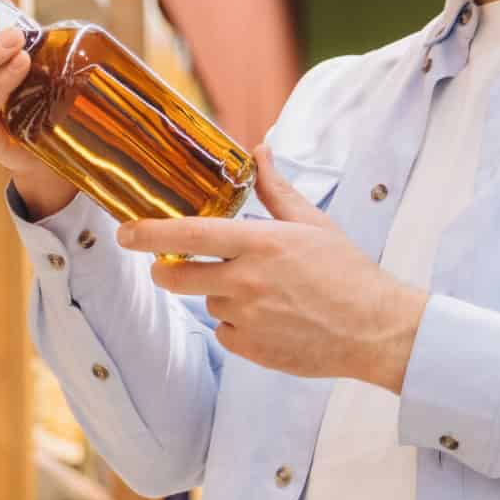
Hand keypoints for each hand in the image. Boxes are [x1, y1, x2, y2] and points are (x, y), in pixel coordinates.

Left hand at [118, 144, 429, 392]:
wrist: (374, 329)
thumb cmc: (346, 272)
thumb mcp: (312, 223)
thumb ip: (274, 189)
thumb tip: (258, 150)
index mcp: (260, 243)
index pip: (188, 235)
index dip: (149, 233)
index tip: (125, 231)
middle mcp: (246, 281)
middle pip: (175, 277)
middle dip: (165, 271)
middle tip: (171, 267)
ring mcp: (246, 317)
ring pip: (207, 302)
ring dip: (221, 296)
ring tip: (265, 295)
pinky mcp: (250, 348)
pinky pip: (225, 332)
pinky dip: (238, 326)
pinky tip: (272, 320)